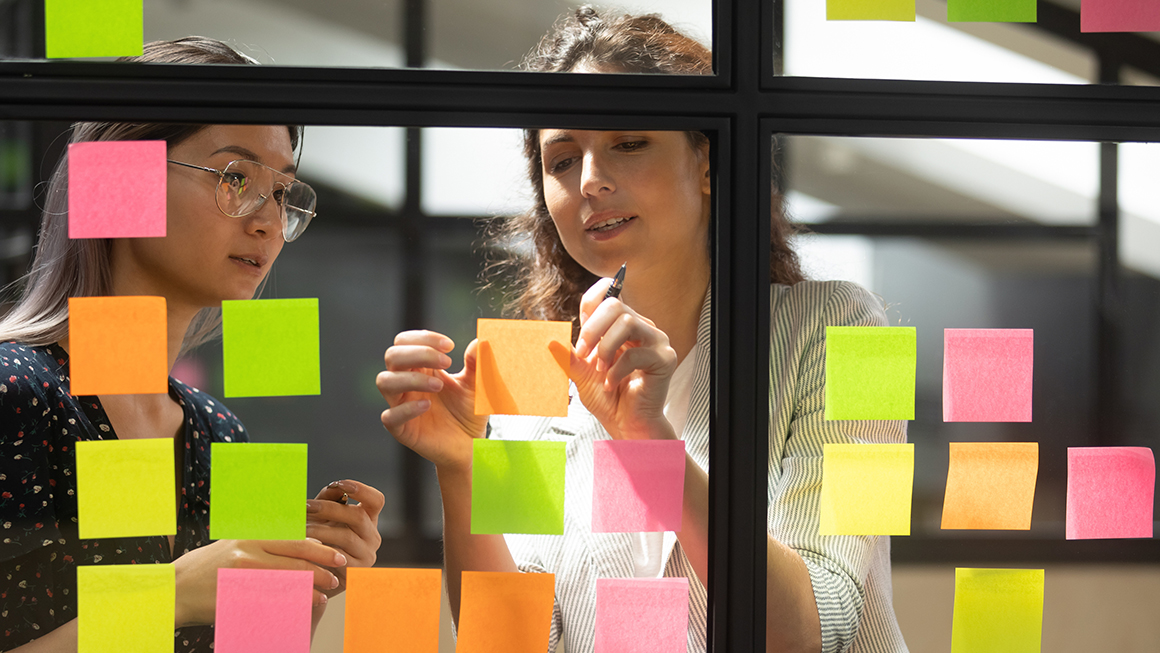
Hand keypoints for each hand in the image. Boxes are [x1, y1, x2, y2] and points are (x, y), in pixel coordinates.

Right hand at [173, 538, 346, 626]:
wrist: (174, 588)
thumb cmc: (207, 567)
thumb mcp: (234, 545)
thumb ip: (263, 543)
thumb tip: (299, 543)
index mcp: (251, 535)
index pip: (293, 539)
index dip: (319, 547)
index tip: (335, 554)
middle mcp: (249, 549)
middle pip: (296, 555)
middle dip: (322, 564)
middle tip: (339, 571)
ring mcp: (242, 572)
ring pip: (289, 578)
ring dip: (312, 585)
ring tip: (326, 592)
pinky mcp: (237, 593)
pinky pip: (272, 599)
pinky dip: (292, 602)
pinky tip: (305, 607)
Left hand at [306, 479, 384, 596]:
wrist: (320, 576)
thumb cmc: (322, 541)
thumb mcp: (326, 518)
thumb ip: (330, 500)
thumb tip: (333, 486)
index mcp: (369, 519)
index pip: (376, 500)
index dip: (361, 489)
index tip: (339, 483)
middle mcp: (372, 536)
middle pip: (358, 516)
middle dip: (330, 508)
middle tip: (306, 506)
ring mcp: (367, 554)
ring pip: (346, 537)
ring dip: (320, 529)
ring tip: (300, 527)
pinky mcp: (355, 571)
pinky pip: (338, 557)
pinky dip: (320, 549)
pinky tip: (304, 546)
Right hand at [376, 330, 488, 471]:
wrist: (471, 445)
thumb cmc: (469, 410)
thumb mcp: (477, 384)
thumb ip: (478, 363)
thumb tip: (480, 340)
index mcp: (420, 367)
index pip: (405, 341)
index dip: (424, 338)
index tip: (449, 346)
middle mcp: (406, 383)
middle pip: (392, 355)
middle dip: (418, 353)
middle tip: (447, 361)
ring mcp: (401, 405)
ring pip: (385, 381)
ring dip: (411, 378)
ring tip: (439, 385)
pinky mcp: (401, 429)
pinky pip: (390, 416)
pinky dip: (407, 409)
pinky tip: (427, 406)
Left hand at [571, 278, 678, 439]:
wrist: (626, 425)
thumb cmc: (609, 399)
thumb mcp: (581, 373)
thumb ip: (570, 355)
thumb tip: (549, 340)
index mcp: (621, 325)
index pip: (609, 293)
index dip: (590, 303)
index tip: (580, 335)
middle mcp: (641, 327)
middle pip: (615, 304)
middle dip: (592, 329)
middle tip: (583, 354)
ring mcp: (656, 341)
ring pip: (627, 322)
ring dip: (606, 348)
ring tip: (600, 370)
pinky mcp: (664, 358)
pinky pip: (635, 354)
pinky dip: (616, 371)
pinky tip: (610, 384)